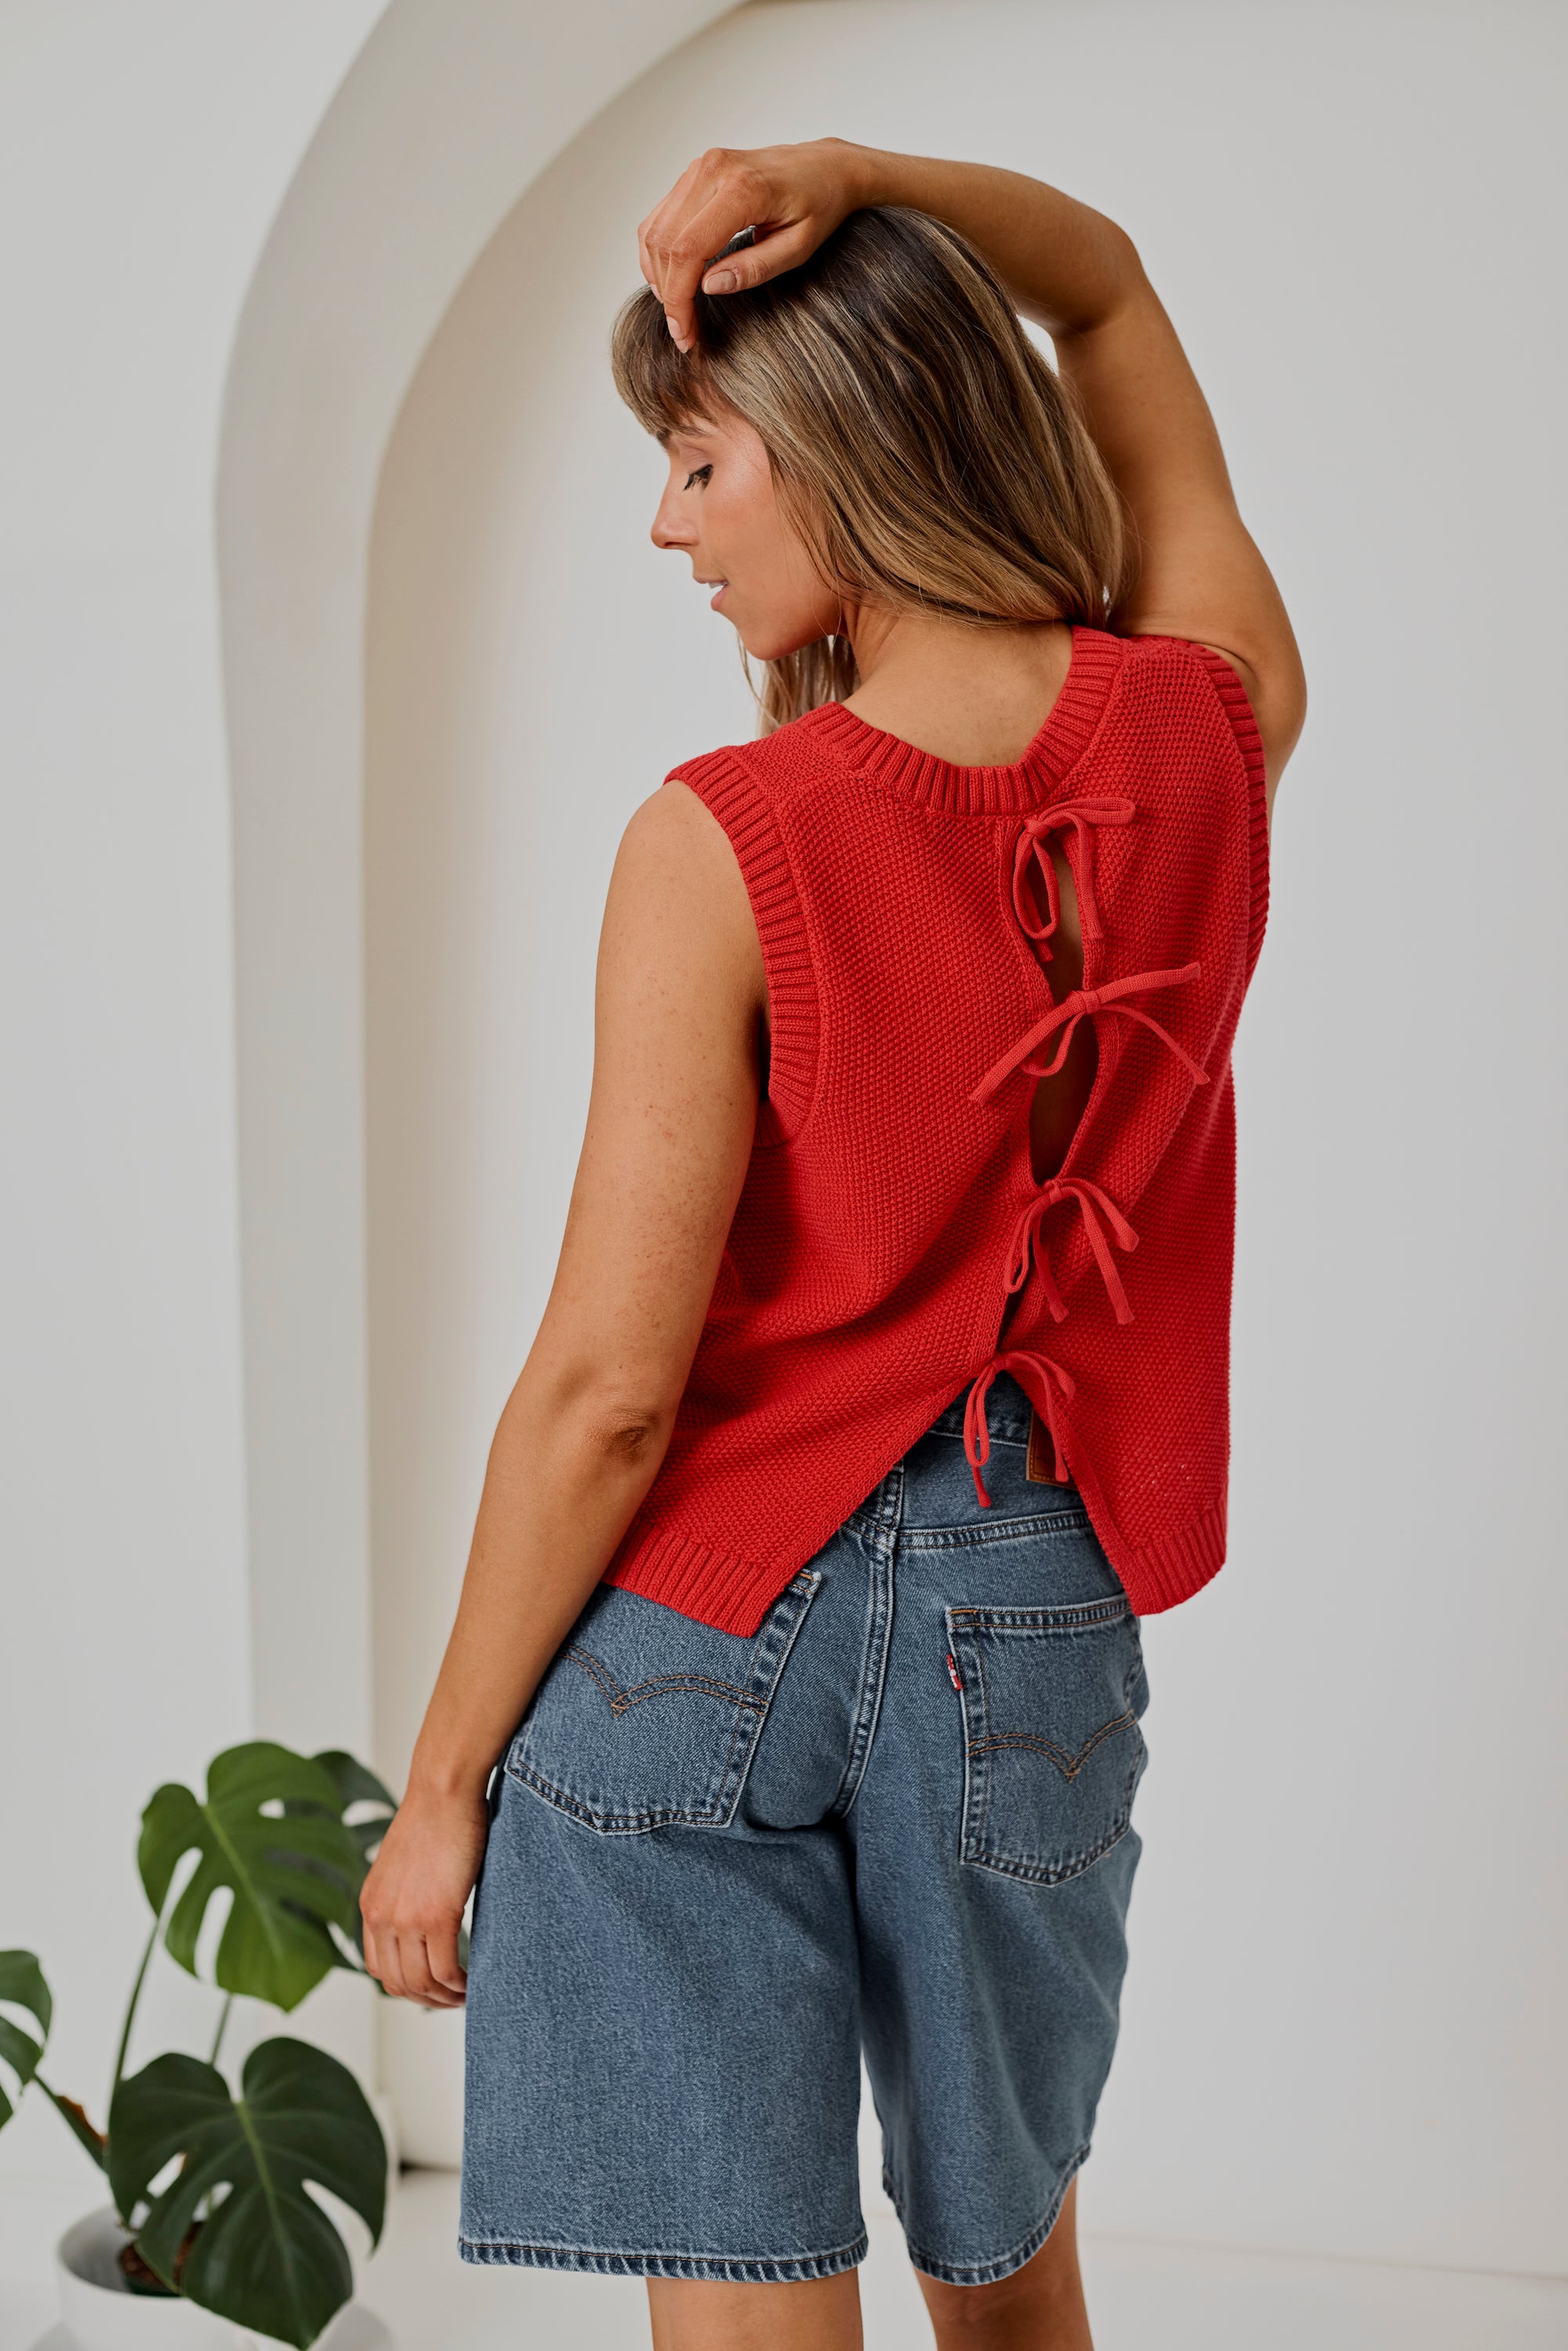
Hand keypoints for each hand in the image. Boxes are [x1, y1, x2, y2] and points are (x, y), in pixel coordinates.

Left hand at [360, 1782, 488, 2007]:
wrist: (443, 1789)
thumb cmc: (434, 1816)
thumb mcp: (404, 1864)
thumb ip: (404, 1895)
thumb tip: (426, 1918)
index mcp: (370, 1905)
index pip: (376, 1968)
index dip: (404, 1985)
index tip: (430, 1986)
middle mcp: (380, 1917)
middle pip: (397, 1983)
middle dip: (426, 1999)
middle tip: (453, 1997)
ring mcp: (406, 1919)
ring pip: (421, 1983)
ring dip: (444, 1998)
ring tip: (465, 1995)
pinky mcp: (436, 1915)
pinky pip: (445, 1970)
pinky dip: (458, 1985)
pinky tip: (472, 1982)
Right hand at [638, 138, 872, 350]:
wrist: (824, 165)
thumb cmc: (818, 205)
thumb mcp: (798, 247)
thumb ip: (755, 268)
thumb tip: (709, 287)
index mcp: (743, 188)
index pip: (689, 249)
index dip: (679, 298)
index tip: (684, 334)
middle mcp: (713, 170)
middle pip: (666, 243)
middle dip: (668, 294)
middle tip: (682, 331)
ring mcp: (700, 168)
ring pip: (655, 231)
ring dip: (658, 276)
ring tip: (678, 309)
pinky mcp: (693, 173)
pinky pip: (659, 218)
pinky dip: (658, 254)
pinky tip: (673, 279)